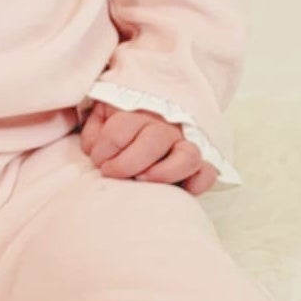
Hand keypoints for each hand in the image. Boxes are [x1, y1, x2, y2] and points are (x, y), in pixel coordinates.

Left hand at [79, 101, 218, 195]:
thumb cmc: (121, 118)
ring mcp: (186, 142)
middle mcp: (166, 125)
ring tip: (142, 179)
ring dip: (163, 172)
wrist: (153, 110)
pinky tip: (178, 189)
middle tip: (111, 172)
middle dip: (127, 162)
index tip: (97, 158)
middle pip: (152, 141)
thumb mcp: (102, 114)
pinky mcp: (201, 162)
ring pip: (187, 156)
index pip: (121, 128)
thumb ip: (95, 128)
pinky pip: (207, 173)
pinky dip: (197, 183)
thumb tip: (93, 149)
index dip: (104, 147)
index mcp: (138, 111)